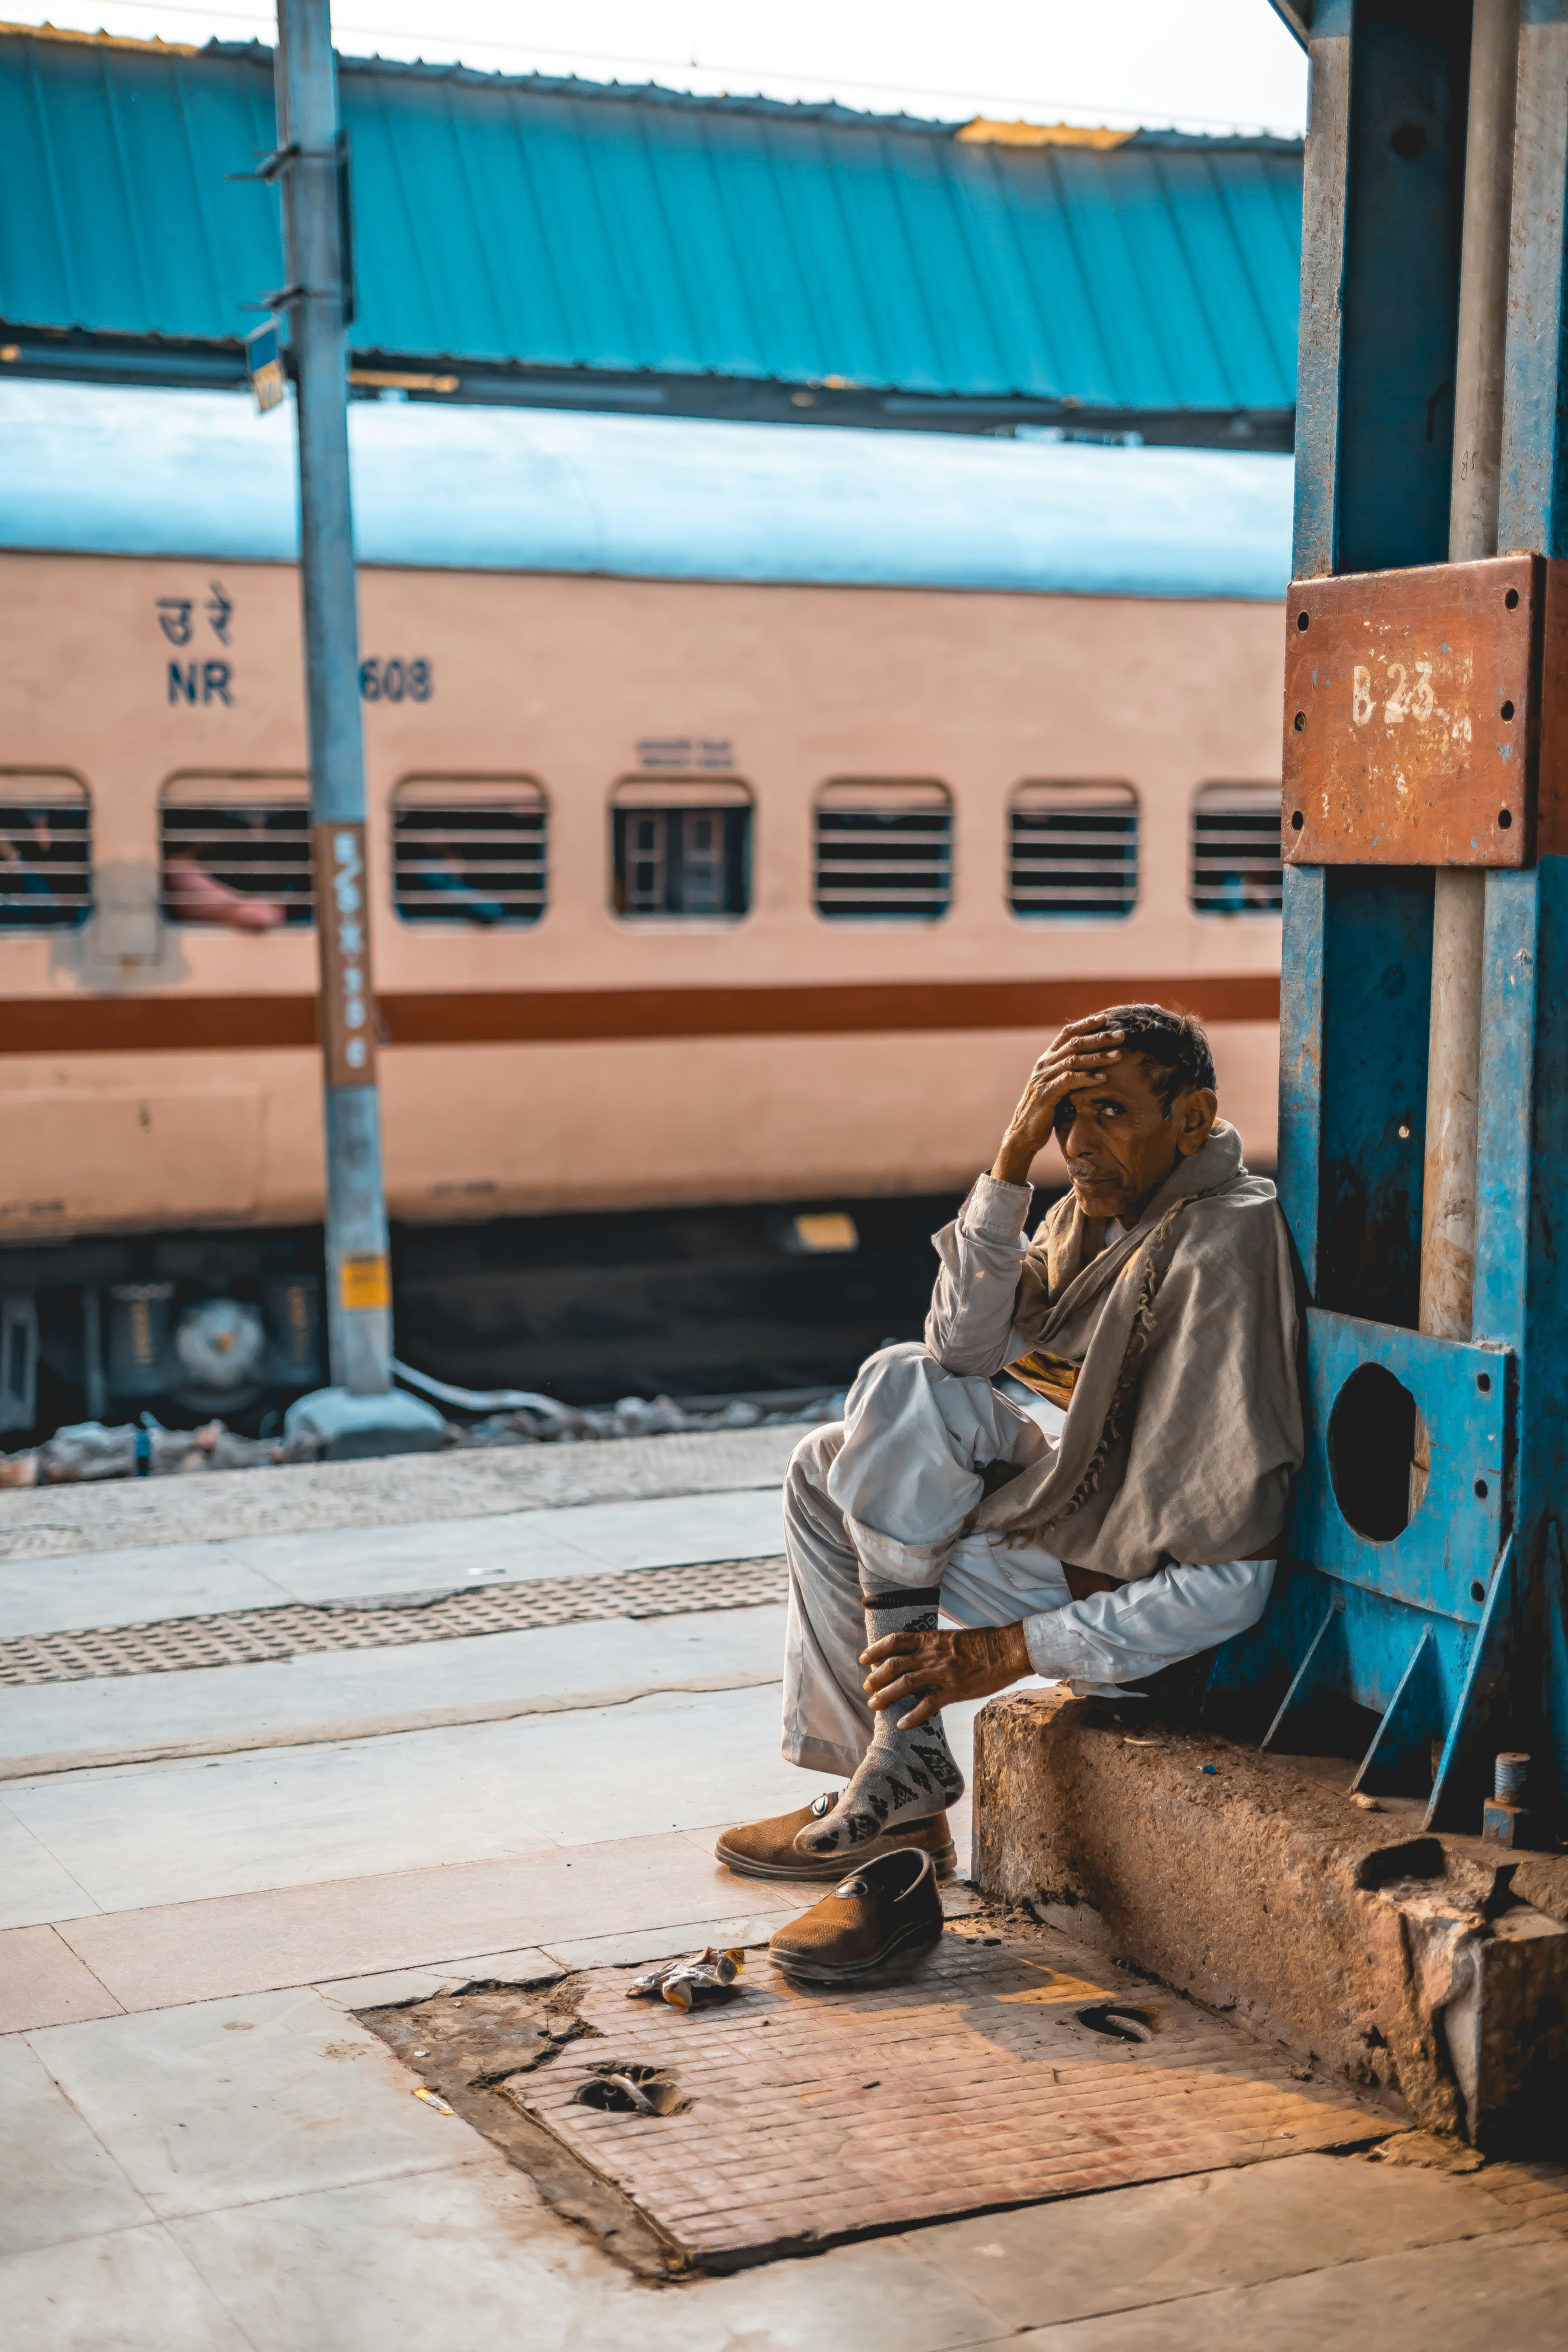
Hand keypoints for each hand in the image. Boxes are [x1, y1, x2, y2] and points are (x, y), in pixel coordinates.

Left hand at [861, 1622, 1032, 1728]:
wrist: (1007, 1650)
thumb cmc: (985, 1643)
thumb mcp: (954, 1638)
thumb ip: (936, 1646)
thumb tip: (923, 1653)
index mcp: (931, 1639)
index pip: (896, 1641)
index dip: (876, 1650)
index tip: (864, 1659)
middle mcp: (932, 1655)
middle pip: (895, 1664)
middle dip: (877, 1677)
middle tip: (867, 1687)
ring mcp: (942, 1673)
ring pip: (906, 1684)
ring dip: (887, 1695)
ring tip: (874, 1705)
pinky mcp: (954, 1691)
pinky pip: (928, 1705)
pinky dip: (913, 1716)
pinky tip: (902, 1725)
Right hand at [992, 1017, 1125, 1183]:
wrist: (1024, 1132)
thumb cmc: (1045, 1109)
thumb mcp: (1056, 1085)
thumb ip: (1068, 1071)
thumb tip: (1092, 1061)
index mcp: (1047, 1059)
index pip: (1067, 1033)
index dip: (1086, 1024)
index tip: (1106, 1018)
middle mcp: (1044, 1064)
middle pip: (1074, 1044)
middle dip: (1099, 1038)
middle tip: (1121, 1035)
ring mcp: (1044, 1078)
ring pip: (1074, 1060)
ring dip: (1098, 1057)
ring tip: (1118, 1055)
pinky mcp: (1046, 1095)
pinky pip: (1069, 1082)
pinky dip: (1087, 1078)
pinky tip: (1102, 1079)